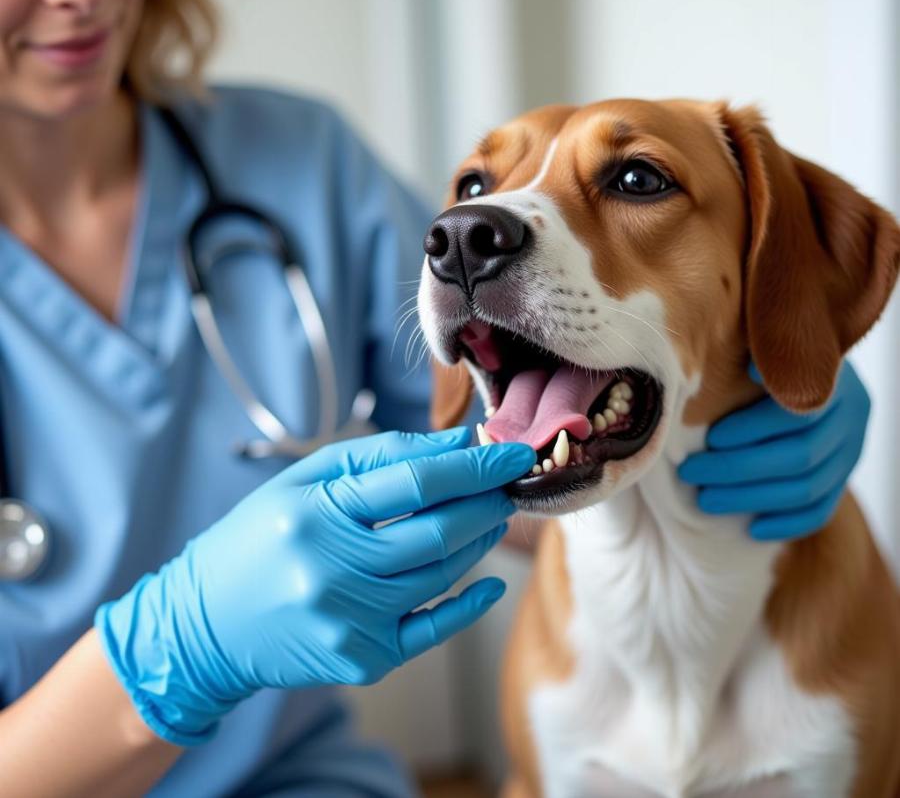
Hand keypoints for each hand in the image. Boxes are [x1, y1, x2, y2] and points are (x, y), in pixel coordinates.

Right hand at [95, 428, 534, 744]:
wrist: (204, 626)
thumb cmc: (257, 539)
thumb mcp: (302, 481)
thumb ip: (379, 456)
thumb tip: (455, 445)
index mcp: (314, 513)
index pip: (414, 482)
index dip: (472, 466)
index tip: (511, 452)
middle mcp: (332, 569)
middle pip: (436, 532)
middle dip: (486, 502)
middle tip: (510, 483)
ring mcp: (349, 620)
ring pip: (440, 575)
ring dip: (479, 541)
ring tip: (492, 516)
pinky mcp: (361, 659)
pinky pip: (432, 631)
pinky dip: (469, 606)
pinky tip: (490, 583)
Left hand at [678, 360, 869, 540]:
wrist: (796, 376)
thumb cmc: (760, 357)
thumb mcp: (761, 345)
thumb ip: (755, 352)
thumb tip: (749, 368)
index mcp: (833, 379)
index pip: (799, 410)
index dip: (754, 426)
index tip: (712, 436)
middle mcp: (851, 416)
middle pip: (800, 455)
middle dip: (737, 467)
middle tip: (690, 471)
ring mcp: (851, 451)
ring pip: (807, 487)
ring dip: (750, 497)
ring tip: (704, 499)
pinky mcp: (843, 480)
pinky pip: (820, 511)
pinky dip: (785, 523)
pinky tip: (750, 529)